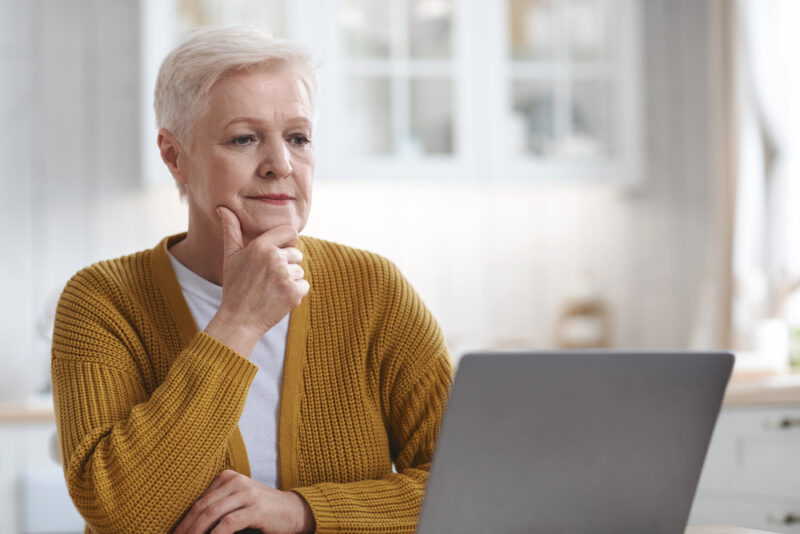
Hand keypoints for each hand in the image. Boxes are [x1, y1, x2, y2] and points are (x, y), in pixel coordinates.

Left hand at [173, 470, 314, 533]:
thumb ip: (218, 505)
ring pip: (212, 513)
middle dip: (186, 527)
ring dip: (196, 532)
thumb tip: (190, 524)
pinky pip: (229, 523)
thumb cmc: (262, 510)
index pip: (199, 500)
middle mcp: (236, 481)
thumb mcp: (238, 501)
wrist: (294, 511)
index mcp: (228, 477)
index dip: (184, 520)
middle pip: (202, 507)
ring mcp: (247, 493)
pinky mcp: (256, 508)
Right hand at [205, 206, 309, 356]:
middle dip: (286, 265)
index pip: (290, 231)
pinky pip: (304, 285)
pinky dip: (295, 293)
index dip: (287, 242)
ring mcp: (285, 276)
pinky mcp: (294, 293)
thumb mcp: (231, 256)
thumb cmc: (235, 286)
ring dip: (290, 280)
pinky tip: (278, 298)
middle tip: (268, 278)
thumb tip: (223, 208)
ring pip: (300, 271)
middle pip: (296, 253)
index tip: (277, 253)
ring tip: (271, 289)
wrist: (238, 319)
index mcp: (261, 246)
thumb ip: (231, 230)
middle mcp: (275, 258)